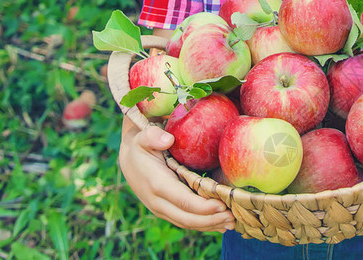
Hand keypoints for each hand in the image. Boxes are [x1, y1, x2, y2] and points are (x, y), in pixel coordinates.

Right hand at [118, 116, 234, 231]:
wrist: (129, 159)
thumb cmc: (141, 146)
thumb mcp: (143, 136)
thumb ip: (153, 136)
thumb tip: (167, 139)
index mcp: (156, 184)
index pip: (183, 201)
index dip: (203, 207)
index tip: (222, 205)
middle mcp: (157, 202)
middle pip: (187, 218)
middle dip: (211, 220)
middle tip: (233, 217)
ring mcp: (161, 209)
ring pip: (187, 223)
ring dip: (210, 225)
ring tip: (231, 223)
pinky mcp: (167, 211)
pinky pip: (186, 221)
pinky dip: (204, 225)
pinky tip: (220, 225)